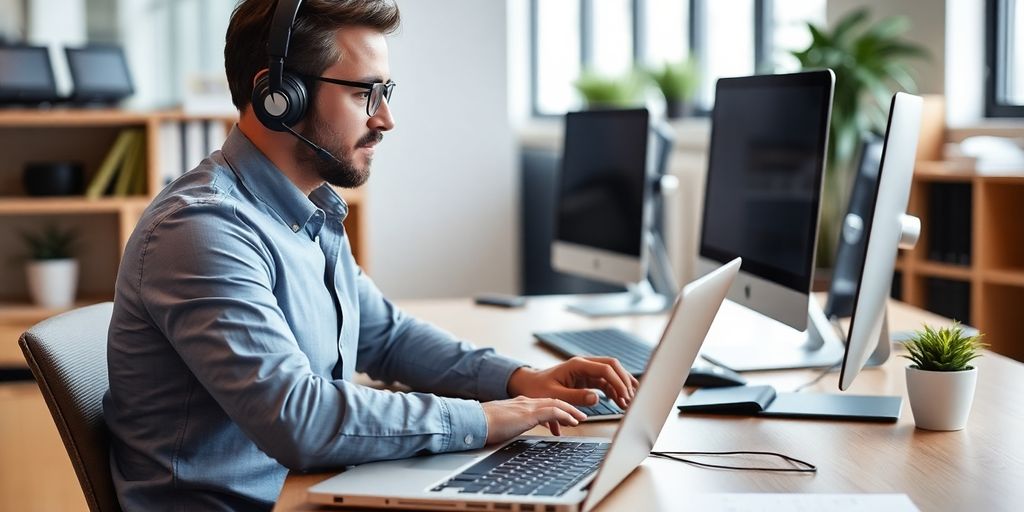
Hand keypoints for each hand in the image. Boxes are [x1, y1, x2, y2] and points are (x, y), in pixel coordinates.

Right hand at [482, 396, 587, 443]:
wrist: (474, 420)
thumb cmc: (482, 425)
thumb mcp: (499, 424)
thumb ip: (507, 426)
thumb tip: (507, 434)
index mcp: (517, 404)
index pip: (541, 403)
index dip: (555, 408)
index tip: (563, 416)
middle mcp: (524, 402)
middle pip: (552, 401)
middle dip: (567, 407)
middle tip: (578, 415)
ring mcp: (527, 406)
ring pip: (556, 404)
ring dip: (570, 410)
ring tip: (580, 418)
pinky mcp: (529, 413)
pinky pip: (553, 411)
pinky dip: (565, 415)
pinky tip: (572, 421)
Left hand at [506, 357, 639, 409]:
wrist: (528, 385)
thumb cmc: (537, 388)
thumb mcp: (554, 395)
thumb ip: (575, 397)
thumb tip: (596, 398)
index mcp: (577, 365)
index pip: (605, 368)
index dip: (618, 381)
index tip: (624, 395)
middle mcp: (584, 365)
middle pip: (613, 366)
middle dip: (624, 381)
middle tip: (631, 398)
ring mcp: (586, 371)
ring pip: (611, 374)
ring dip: (621, 386)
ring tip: (628, 402)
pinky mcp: (586, 379)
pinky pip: (605, 382)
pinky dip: (614, 390)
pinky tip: (620, 400)